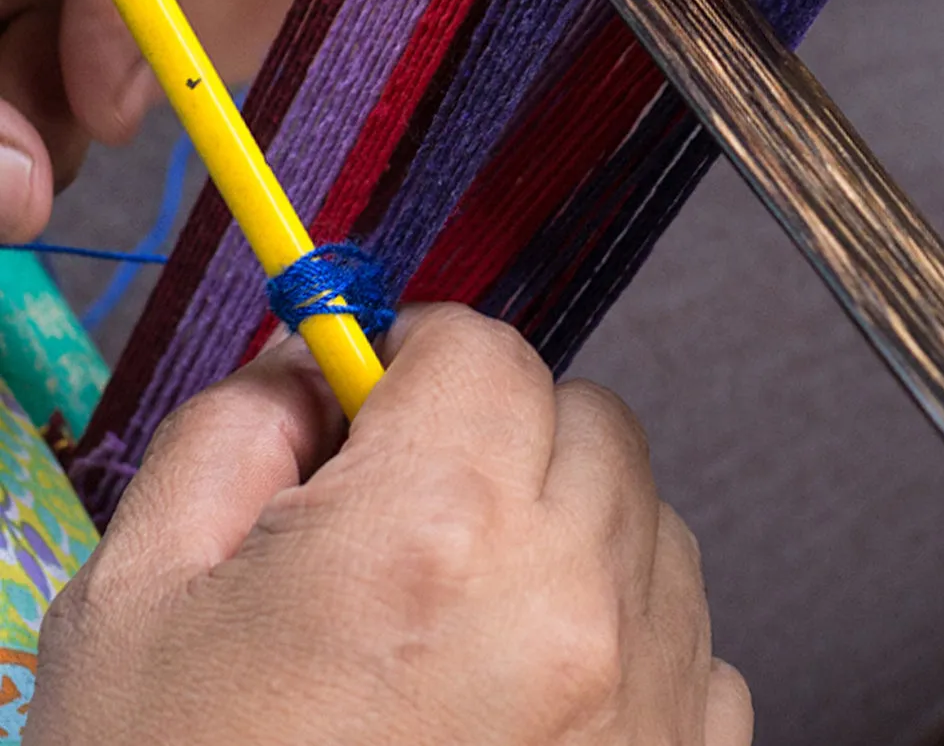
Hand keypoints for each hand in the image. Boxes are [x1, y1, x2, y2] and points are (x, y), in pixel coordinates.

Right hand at [27, 304, 751, 744]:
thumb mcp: (141, 599)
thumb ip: (234, 431)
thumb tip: (312, 371)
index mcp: (432, 535)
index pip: (481, 349)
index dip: (413, 355)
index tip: (376, 393)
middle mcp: (570, 608)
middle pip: (582, 418)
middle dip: (495, 430)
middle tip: (410, 503)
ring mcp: (649, 706)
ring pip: (647, 520)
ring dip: (567, 525)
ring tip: (464, 613)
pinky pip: (691, 643)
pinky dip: (621, 634)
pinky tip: (526, 695)